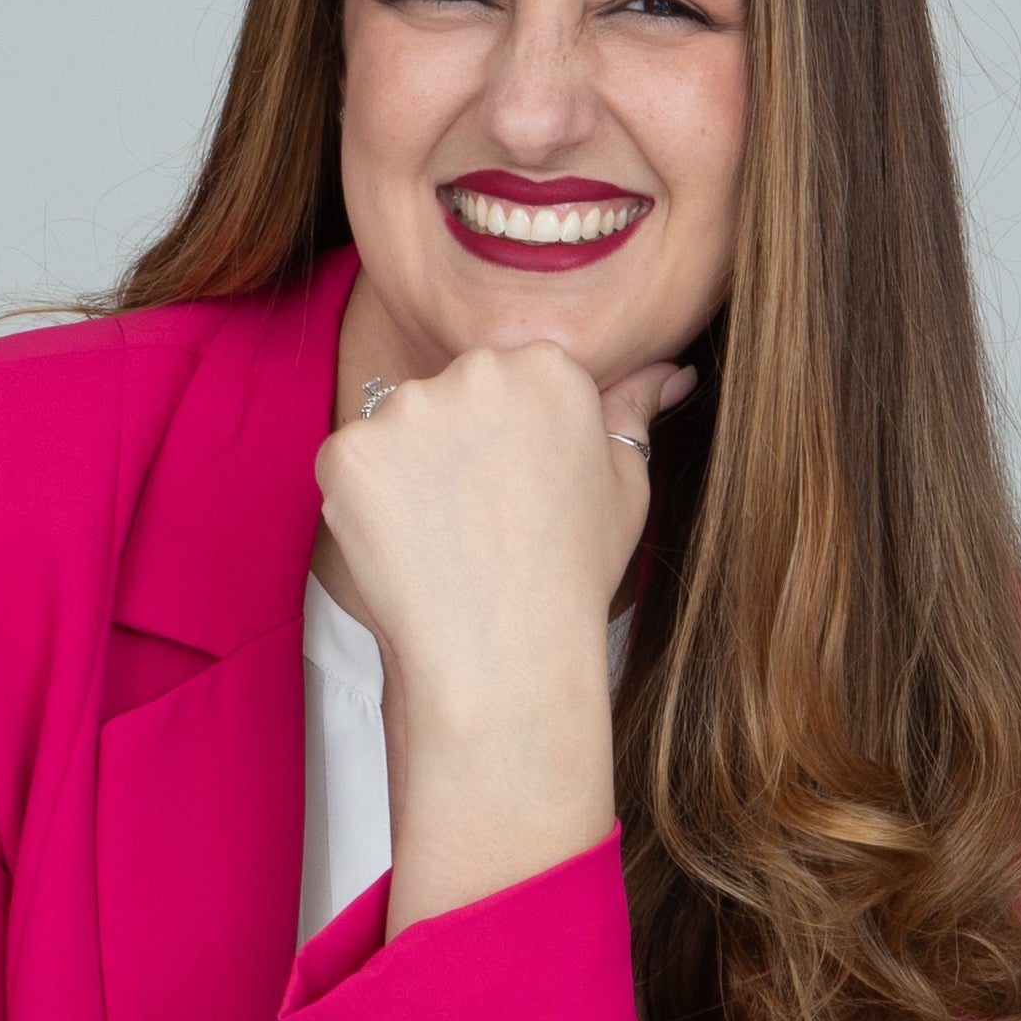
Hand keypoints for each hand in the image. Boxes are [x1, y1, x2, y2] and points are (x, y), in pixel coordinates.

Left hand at [313, 340, 692, 931]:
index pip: (512, 380)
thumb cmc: (573, 578)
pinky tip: (406, 548)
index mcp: (547, 365)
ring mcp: (405, 408)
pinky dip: (366, 504)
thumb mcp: (624, 489)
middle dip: (458, 447)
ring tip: (444, 540)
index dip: (511, 444)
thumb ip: (633, 415)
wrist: (504, 655)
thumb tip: (672, 370)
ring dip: (409, 473)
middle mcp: (476, 370)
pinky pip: (351, 464)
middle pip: (453, 395)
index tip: (517, 495)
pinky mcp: (349, 451)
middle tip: (479, 523)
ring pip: (397, 428)